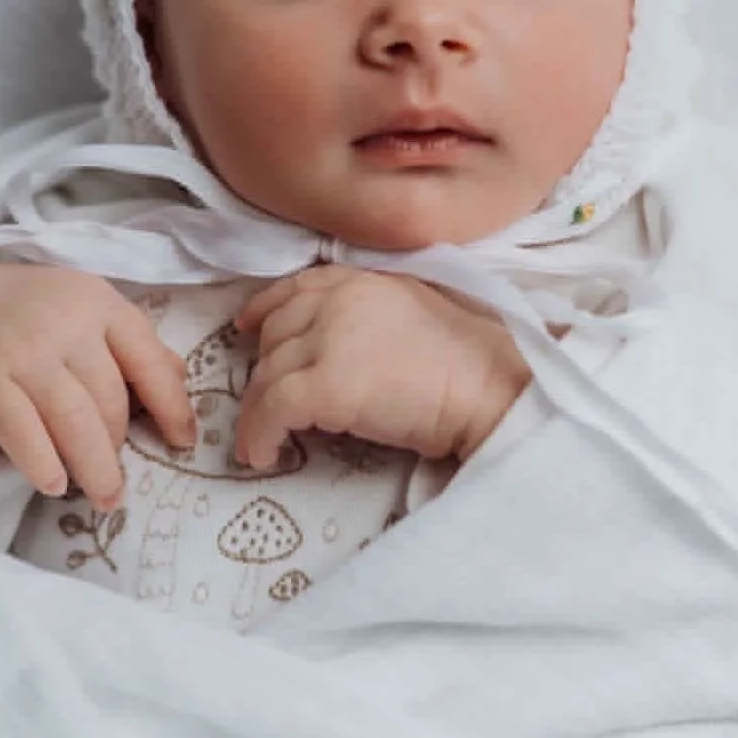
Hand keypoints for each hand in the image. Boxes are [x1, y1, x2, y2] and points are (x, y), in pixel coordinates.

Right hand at [0, 258, 195, 509]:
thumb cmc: (24, 311)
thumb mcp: (83, 309)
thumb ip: (130, 343)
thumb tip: (179, 379)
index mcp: (100, 304)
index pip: (150, 362)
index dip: (172, 408)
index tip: (183, 443)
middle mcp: (66, 324)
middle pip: (111, 401)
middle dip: (119, 447)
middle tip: (117, 479)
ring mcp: (23, 351)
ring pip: (75, 422)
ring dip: (94, 468)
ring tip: (103, 496)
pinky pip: (23, 432)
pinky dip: (43, 463)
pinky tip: (53, 484)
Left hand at [231, 265, 530, 470]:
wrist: (489, 389)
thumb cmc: (471, 364)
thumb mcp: (416, 313)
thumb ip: (374, 315)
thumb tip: (338, 346)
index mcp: (364, 281)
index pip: (299, 286)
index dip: (266, 308)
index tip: (247, 327)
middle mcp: (338, 302)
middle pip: (277, 333)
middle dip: (264, 368)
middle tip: (265, 401)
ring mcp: (329, 341)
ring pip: (268, 374)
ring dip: (257, 411)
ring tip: (260, 441)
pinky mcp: (326, 385)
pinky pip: (273, 409)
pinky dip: (260, 434)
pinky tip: (264, 455)